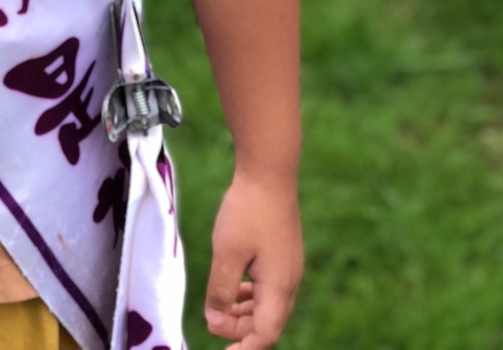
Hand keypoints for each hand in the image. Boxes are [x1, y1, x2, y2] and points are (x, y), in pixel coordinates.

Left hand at [204, 171, 302, 347]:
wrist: (269, 171)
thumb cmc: (248, 210)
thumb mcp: (227, 253)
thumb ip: (221, 292)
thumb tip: (215, 322)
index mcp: (278, 287)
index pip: (264, 334)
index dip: (243, 347)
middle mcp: (289, 282)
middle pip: (267, 323)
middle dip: (240, 330)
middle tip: (213, 324)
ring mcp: (288, 267)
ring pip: (267, 305)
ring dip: (244, 313)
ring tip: (219, 310)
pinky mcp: (283, 254)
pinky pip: (268, 287)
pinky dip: (250, 295)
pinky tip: (234, 288)